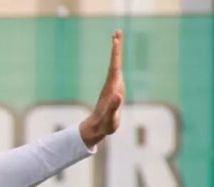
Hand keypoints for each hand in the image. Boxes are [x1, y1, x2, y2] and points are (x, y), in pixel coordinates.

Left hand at [79, 30, 124, 146]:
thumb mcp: (110, 119)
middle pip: (114, 63)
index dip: (116, 55)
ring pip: (115, 66)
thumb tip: (117, 95)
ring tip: (116, 38)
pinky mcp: (114, 90)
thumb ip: (113, 108)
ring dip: (116, 52)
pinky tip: (118, 59)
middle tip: (116, 31)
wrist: (96, 129)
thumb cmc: (104, 125)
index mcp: (111, 89)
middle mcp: (111, 85)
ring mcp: (112, 87)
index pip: (114, 68)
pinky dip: (118, 62)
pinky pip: (116, 72)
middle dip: (116, 48)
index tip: (115, 41)